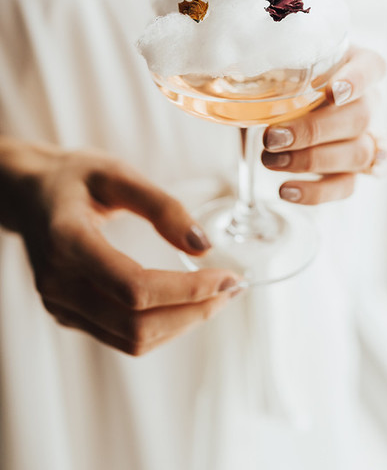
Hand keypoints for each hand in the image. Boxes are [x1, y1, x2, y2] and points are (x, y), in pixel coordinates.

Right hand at [5, 141, 240, 354]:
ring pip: (131, 340)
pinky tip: (188, 301)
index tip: (228, 276)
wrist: (27, 192)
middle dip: (194, 312)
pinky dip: (163, 326)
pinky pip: (121, 336)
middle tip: (233, 288)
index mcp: (68, 243)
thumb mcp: (116, 173)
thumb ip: (161, 205)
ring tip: (219, 295)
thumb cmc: (72, 177)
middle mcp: (59, 284)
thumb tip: (204, 246)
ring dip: (183, 324)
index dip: (187, 290)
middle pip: (136, 325)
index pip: (134, 288)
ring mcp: (61, 305)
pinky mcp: (69, 313)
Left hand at [261, 46, 386, 203]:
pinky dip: (316, 192)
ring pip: (357, 154)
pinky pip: (345, 186)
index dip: (358, 81)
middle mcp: (368, 100)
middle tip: (273, 136)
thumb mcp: (280, 61)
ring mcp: (365, 137)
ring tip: (271, 160)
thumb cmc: (286, 71)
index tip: (334, 92)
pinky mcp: (350, 169)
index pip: (371, 68)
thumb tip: (235, 78)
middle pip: (361, 118)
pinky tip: (286, 190)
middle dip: (314, 131)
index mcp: (356, 64)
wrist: (284, 95)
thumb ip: (272, 65)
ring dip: (311, 160)